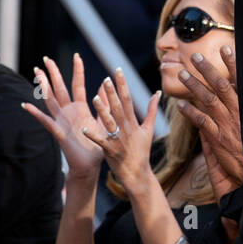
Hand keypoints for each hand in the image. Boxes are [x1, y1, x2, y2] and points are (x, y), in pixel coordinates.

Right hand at [22, 54, 102, 180]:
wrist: (90, 166)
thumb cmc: (98, 145)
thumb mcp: (105, 121)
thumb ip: (104, 103)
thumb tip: (106, 85)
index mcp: (81, 108)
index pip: (78, 85)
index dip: (78, 70)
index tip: (76, 55)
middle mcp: (69, 112)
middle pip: (60, 89)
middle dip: (53, 74)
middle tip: (46, 59)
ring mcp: (62, 121)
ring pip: (51, 100)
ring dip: (44, 87)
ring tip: (37, 73)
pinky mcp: (58, 132)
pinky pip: (45, 121)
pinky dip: (35, 113)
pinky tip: (26, 105)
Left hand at [83, 69, 162, 196]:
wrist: (137, 173)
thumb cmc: (141, 151)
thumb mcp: (149, 130)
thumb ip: (151, 110)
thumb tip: (157, 93)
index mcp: (133, 122)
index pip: (127, 99)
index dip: (122, 84)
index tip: (117, 70)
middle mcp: (126, 129)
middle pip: (118, 108)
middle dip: (112, 93)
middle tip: (106, 79)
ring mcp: (118, 140)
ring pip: (109, 122)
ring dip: (102, 111)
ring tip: (95, 98)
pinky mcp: (110, 151)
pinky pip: (101, 141)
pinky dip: (93, 135)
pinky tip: (85, 129)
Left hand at [176, 45, 242, 195]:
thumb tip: (235, 96)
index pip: (239, 81)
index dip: (232, 64)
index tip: (225, 49)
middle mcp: (237, 113)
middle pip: (221, 86)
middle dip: (208, 70)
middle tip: (196, 57)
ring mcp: (227, 126)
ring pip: (209, 100)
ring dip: (195, 86)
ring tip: (183, 74)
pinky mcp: (219, 140)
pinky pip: (202, 122)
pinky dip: (190, 112)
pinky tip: (180, 105)